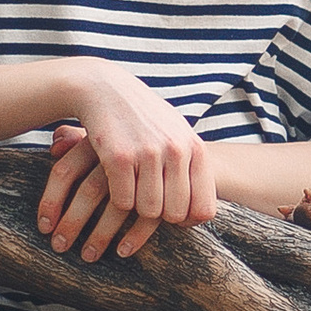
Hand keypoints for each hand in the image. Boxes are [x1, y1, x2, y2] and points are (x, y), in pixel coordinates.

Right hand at [36, 67, 217, 260]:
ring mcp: (149, 153)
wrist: (105, 89)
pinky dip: (118, 199)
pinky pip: (123, 201)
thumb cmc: (144, 119)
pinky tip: (115, 183)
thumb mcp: (177, 135)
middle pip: (175, 214)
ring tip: (131, 192)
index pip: (205, 208)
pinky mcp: (119, 157)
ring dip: (137, 209)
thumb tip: (201, 215)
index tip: (173, 217)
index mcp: (195, 148)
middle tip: (147, 205)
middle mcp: (177, 150)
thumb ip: (192, 167)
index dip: (188, 220)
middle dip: (161, 217)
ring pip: (149, 210)